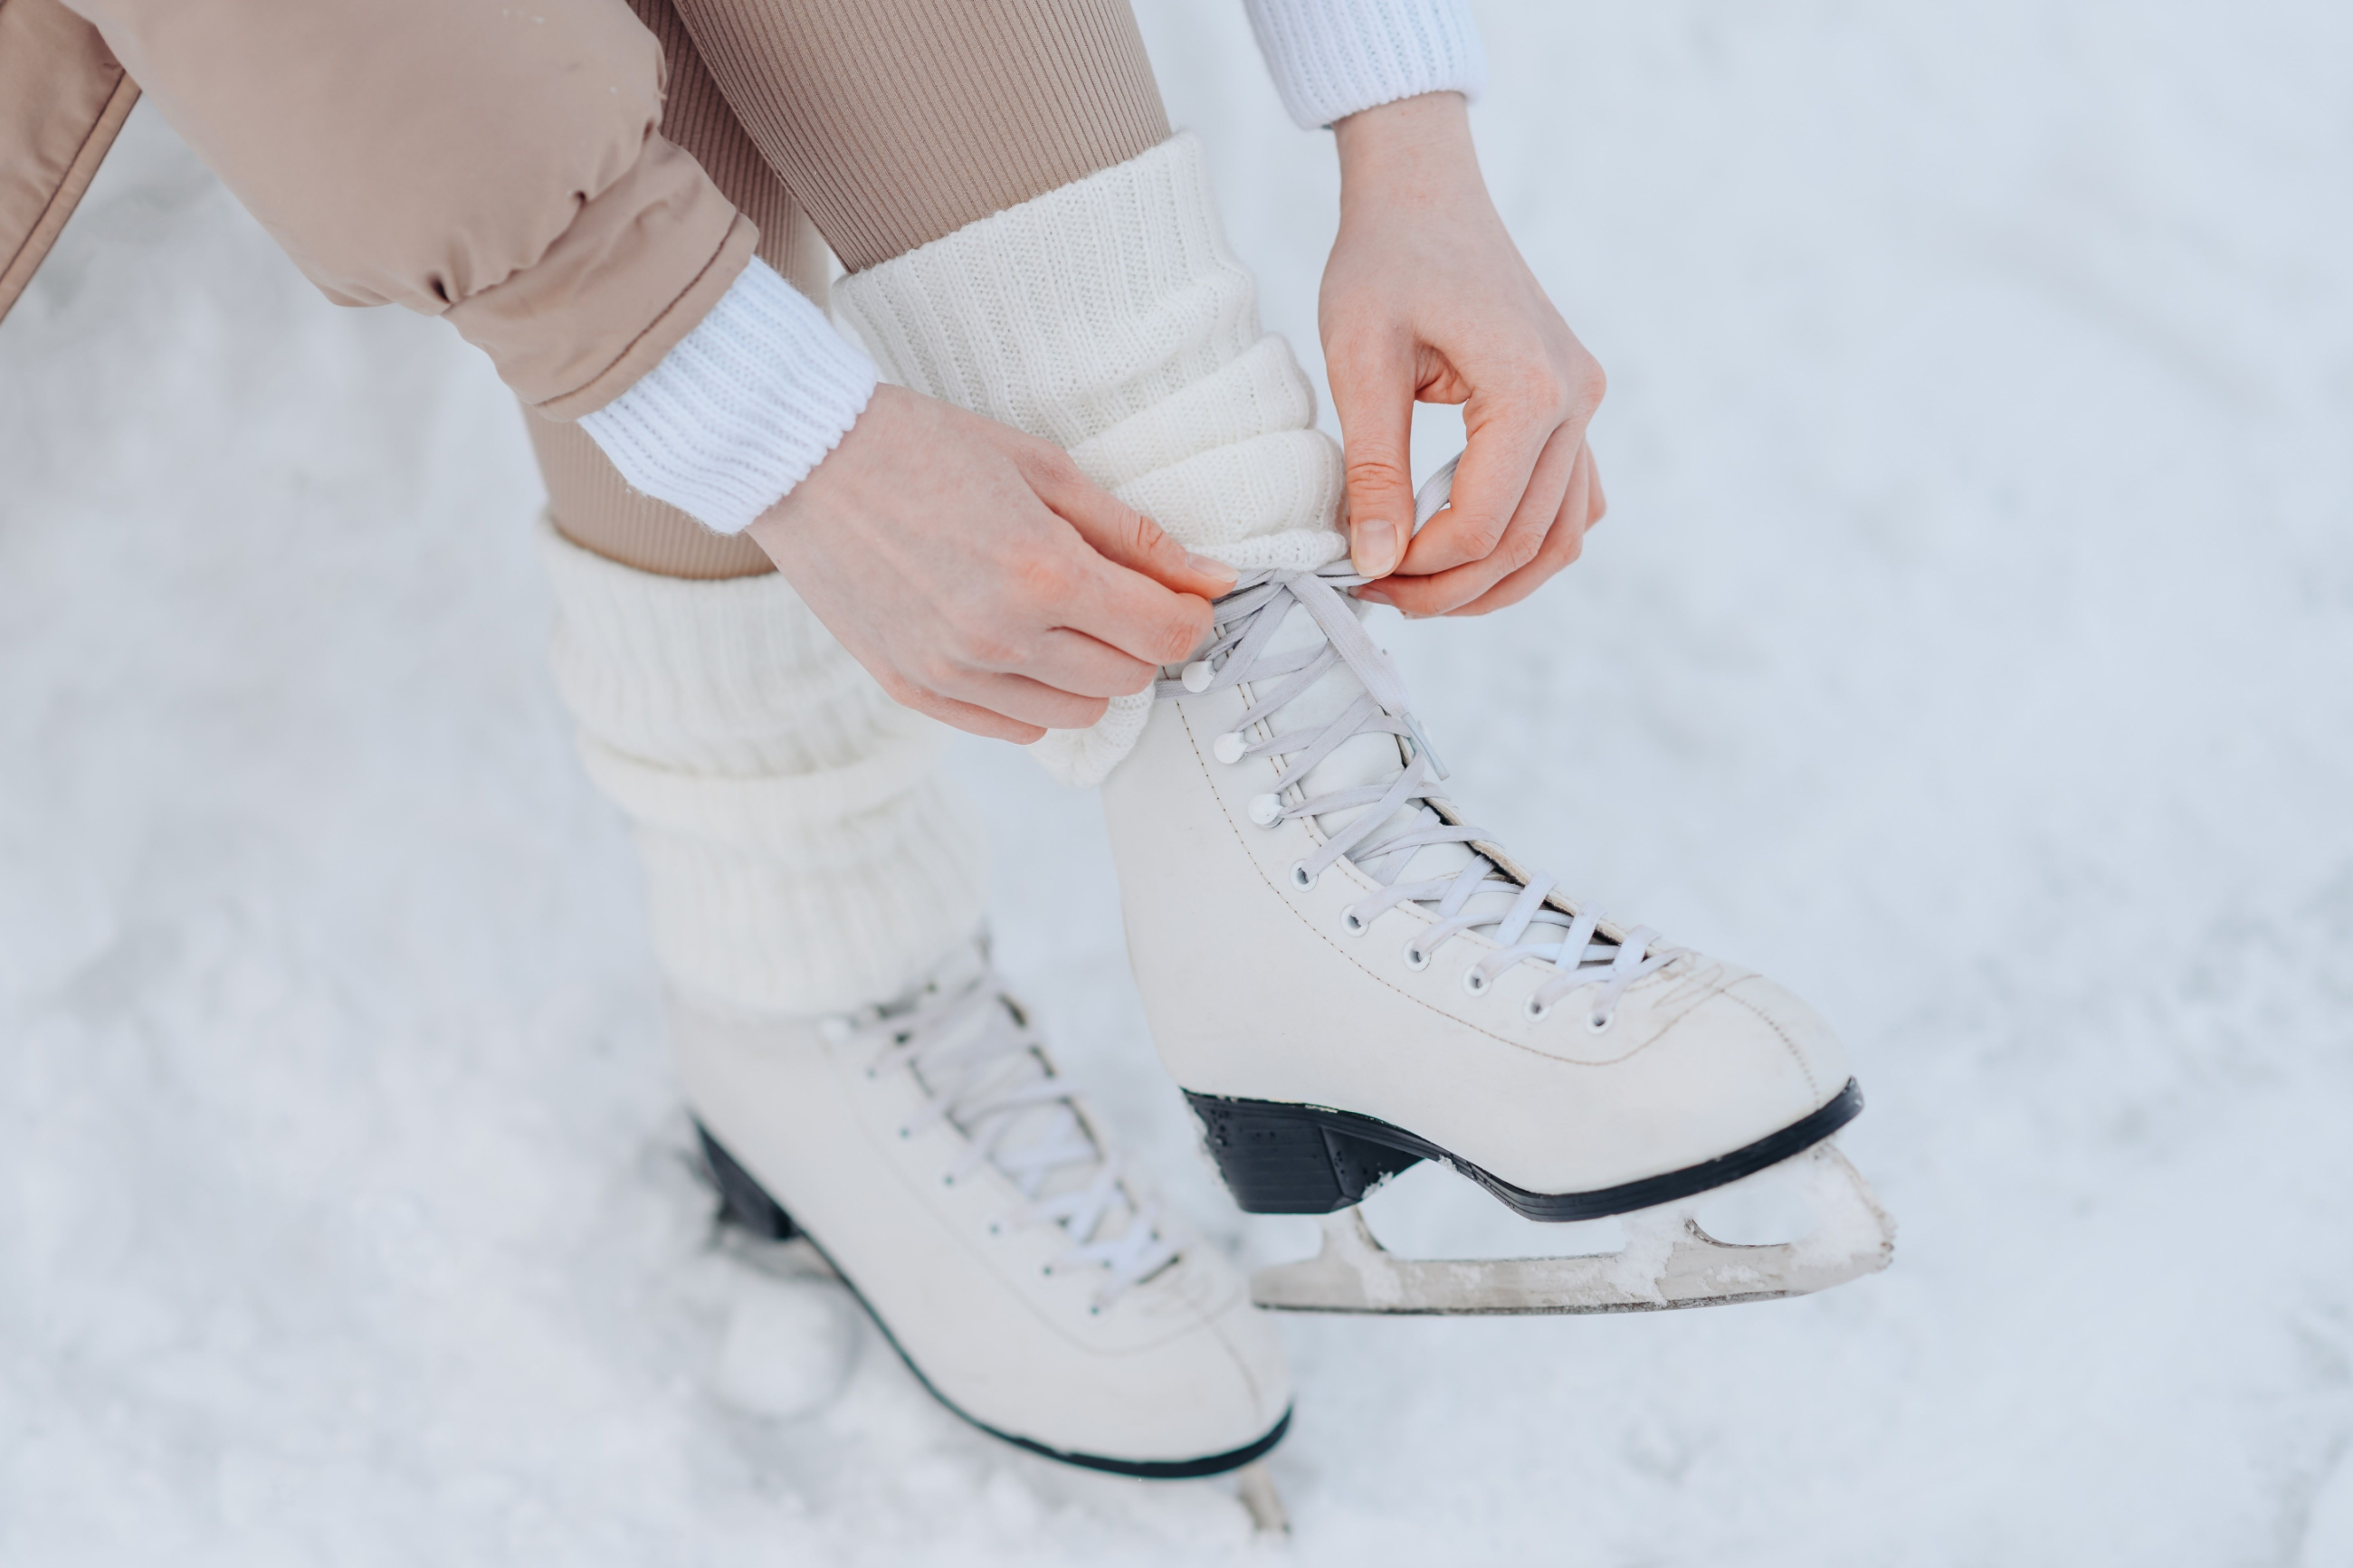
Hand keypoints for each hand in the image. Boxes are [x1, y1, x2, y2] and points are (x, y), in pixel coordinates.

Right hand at [747, 385, 1234, 741]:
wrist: (804, 458)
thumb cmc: (924, 446)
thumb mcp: (1044, 468)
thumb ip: (1135, 534)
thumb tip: (1215, 579)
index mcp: (1043, 573)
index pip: (1165, 636)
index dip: (1191, 617)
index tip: (1185, 595)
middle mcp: (1001, 637)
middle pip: (1129, 678)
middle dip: (1142, 638)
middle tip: (1119, 593)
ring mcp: (954, 673)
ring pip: (1077, 712)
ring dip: (1091, 671)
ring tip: (1062, 614)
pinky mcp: (914, 689)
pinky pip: (1013, 726)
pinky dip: (1036, 695)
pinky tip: (1019, 643)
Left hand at [1321, 92, 1607, 616]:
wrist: (1426, 191)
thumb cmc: (1386, 258)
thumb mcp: (1359, 358)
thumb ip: (1371, 465)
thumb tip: (1373, 561)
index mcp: (1530, 386)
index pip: (1484, 522)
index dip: (1422, 568)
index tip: (1362, 576)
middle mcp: (1576, 399)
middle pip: (1526, 541)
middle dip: (1451, 586)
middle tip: (1380, 595)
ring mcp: (1584, 403)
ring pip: (1561, 535)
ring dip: (1496, 579)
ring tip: (1419, 588)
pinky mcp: (1573, 405)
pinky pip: (1570, 502)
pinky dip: (1526, 541)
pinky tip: (1463, 547)